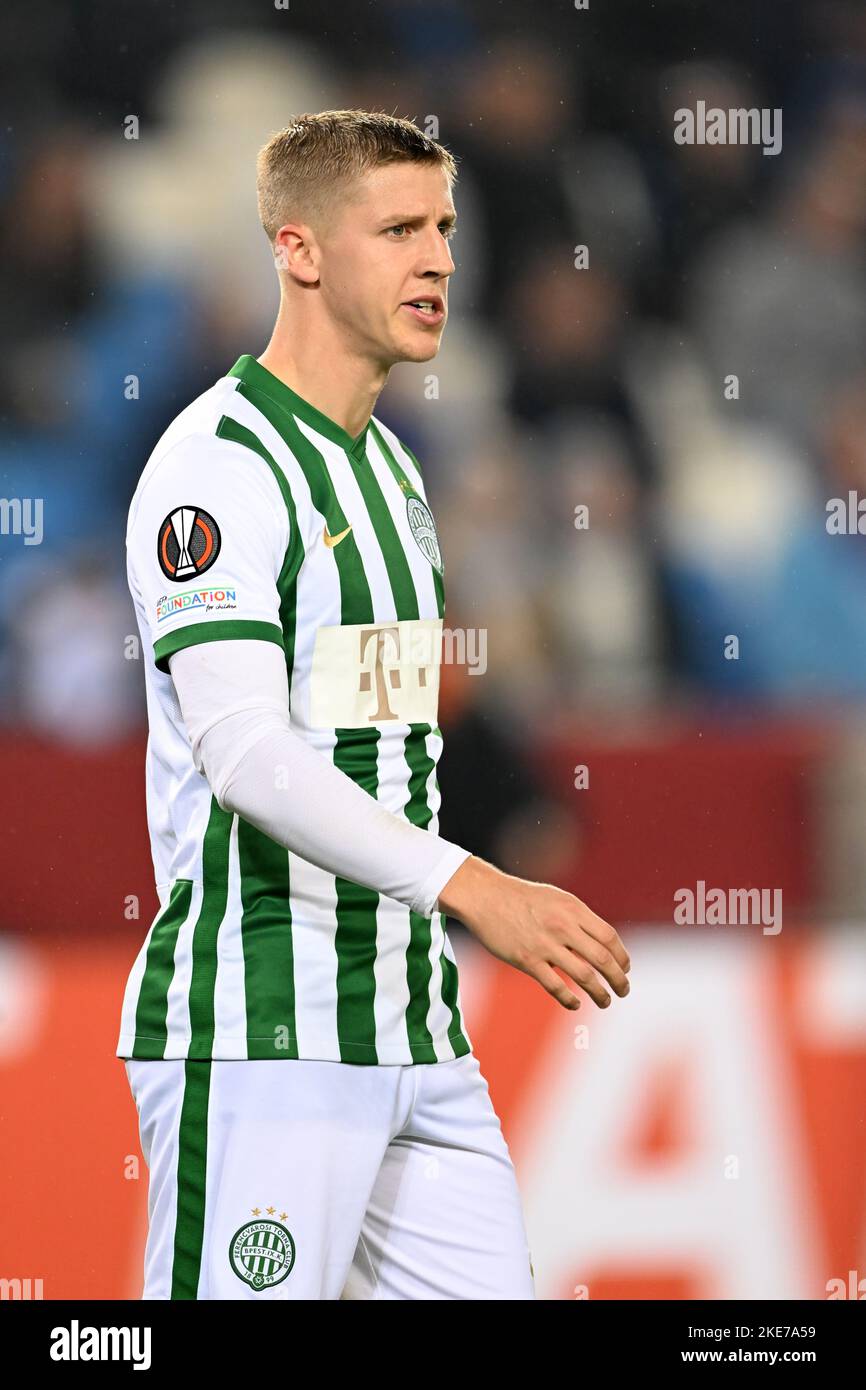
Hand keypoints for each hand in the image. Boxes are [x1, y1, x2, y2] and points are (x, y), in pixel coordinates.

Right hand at [438, 855, 629, 1010]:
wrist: (486, 897)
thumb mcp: (557, 898)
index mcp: (573, 909)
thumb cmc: (523, 898)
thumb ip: (580, 918)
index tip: (625, 968)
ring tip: (605, 1001)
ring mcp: (545, 945)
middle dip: (618, 979)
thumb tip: (602, 942)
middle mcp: (563, 926)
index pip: (609, 937)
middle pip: (602, 959)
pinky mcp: (527, 960)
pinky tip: (576, 1004)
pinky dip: (569, 999)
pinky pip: (555, 986)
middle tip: (623, 990)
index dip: (622, 957)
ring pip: (583, 976)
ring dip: (600, 993)